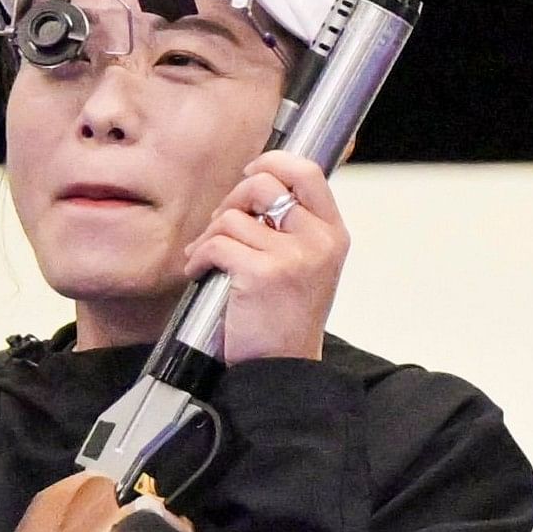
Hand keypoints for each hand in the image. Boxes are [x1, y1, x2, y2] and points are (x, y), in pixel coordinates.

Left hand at [195, 151, 347, 363]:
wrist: (284, 369)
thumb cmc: (287, 318)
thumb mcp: (309, 266)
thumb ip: (295, 226)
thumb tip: (257, 183)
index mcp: (333, 235)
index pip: (307, 172)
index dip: (273, 162)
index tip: (251, 173)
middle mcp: (319, 241)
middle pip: (263, 183)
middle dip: (232, 199)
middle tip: (223, 224)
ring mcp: (293, 257)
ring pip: (232, 217)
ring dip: (210, 236)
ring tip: (210, 258)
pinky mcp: (262, 273)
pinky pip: (216, 244)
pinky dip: (198, 257)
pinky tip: (201, 272)